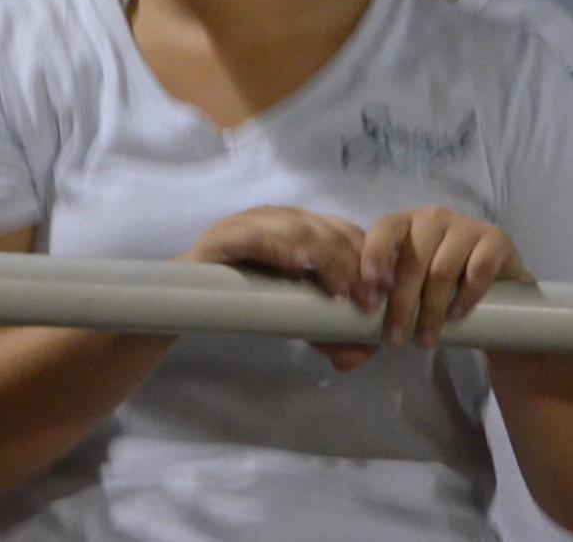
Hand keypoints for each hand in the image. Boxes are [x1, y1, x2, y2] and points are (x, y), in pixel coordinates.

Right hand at [181, 206, 387, 370]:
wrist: (188, 306)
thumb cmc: (245, 303)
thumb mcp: (294, 318)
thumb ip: (326, 333)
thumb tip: (361, 355)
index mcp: (297, 227)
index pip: (342, 230)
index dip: (368, 257)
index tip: (384, 292)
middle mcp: (278, 217)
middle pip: (327, 228)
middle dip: (353, 262)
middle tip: (367, 300)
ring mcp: (250, 223)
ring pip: (298, 229)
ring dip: (326, 259)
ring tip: (340, 291)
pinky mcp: (225, 238)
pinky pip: (257, 236)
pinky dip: (281, 248)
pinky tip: (301, 265)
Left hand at [360, 207, 531, 349]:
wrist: (497, 286)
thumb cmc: (441, 287)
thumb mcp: (410, 286)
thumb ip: (384, 302)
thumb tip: (346, 349)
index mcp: (405, 224)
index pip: (383, 231)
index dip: (374, 259)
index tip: (369, 297)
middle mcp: (433, 218)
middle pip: (412, 261)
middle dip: (401, 305)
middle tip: (396, 339)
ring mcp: (466, 226)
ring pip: (441, 270)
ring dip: (431, 311)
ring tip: (426, 340)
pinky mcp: (496, 240)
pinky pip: (478, 270)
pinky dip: (465, 297)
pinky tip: (456, 316)